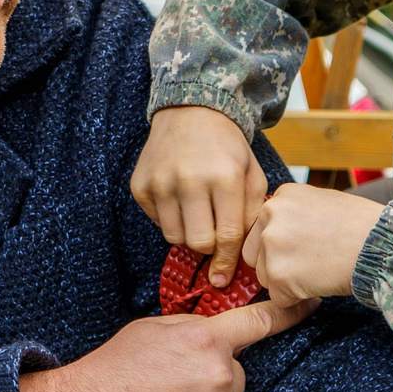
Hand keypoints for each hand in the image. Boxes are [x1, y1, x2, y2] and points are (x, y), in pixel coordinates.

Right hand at [18, 297, 316, 391]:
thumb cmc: (111, 370)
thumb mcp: (150, 331)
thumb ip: (192, 329)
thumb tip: (216, 335)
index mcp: (204, 340)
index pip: (259, 321)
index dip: (290, 311)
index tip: (312, 303)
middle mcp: (218, 376)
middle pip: (235, 375)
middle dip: (212, 379)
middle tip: (170, 386)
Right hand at [132, 106, 265, 287]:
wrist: (192, 112)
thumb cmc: (227, 148)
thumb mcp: (252, 174)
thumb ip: (251, 215)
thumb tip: (239, 258)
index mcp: (224, 178)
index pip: (227, 236)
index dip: (227, 262)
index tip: (223, 278)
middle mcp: (189, 180)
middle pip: (198, 243)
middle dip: (208, 246)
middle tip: (213, 231)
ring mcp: (161, 182)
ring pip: (174, 237)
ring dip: (188, 233)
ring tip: (197, 212)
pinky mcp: (140, 184)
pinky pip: (157, 222)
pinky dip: (170, 218)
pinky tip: (179, 198)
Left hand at [241, 182, 387, 302]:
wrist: (382, 246)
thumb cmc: (362, 226)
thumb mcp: (323, 202)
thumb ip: (295, 214)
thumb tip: (278, 231)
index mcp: (282, 196)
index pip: (262, 228)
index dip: (282, 244)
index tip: (304, 247)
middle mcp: (271, 215)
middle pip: (255, 252)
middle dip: (277, 264)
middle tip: (311, 263)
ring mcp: (272, 244)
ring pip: (264, 276)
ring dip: (286, 282)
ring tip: (319, 270)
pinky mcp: (279, 274)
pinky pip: (278, 297)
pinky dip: (296, 298)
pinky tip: (320, 283)